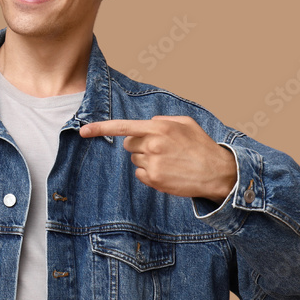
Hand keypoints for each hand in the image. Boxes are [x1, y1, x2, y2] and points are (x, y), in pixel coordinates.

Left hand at [79, 115, 236, 200]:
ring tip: (169, 161)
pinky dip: (150, 173)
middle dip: (140, 145)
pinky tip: (168, 172)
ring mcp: (152, 163)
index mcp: (158, 128)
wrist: (217, 173)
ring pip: (135, 159)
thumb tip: (148, 123)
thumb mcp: (186, 123)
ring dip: (147, 159)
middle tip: (161, 149)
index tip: (82, 131)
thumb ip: (163, 120)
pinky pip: (140, 174)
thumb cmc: (201, 146)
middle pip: (128, 144)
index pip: (122, 127)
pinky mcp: (154, 180)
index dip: (100, 128)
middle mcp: (152, 145)